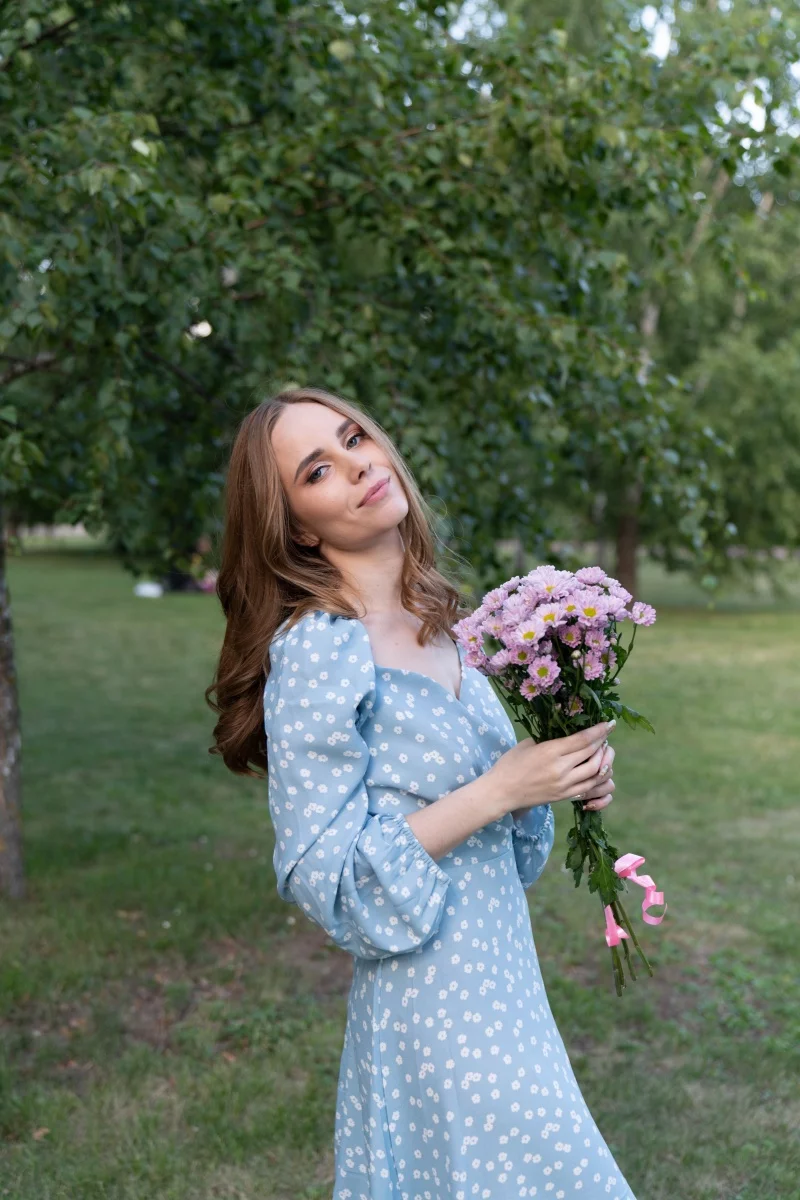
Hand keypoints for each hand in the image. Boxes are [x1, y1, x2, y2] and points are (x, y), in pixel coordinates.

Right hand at [488, 720, 616, 817]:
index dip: (599, 731)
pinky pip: (589, 788)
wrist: (501, 792)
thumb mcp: (527, 744)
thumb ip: (549, 739)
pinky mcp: (564, 797)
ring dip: (604, 761)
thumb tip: (567, 734)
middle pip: (592, 755)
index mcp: (549, 752)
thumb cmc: (510, 764)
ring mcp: (564, 785)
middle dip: (603, 744)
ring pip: (595, 773)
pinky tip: (599, 769)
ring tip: (603, 753)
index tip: (609, 724)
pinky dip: (598, 778)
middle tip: (605, 737)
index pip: (582, 740)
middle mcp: (560, 769)